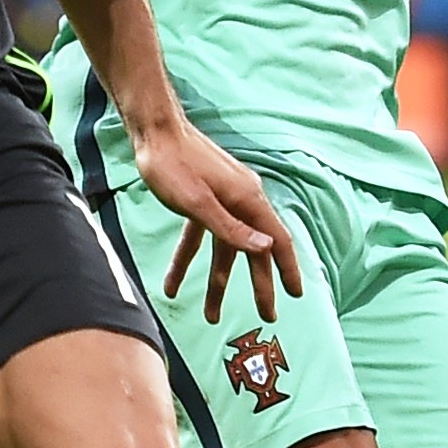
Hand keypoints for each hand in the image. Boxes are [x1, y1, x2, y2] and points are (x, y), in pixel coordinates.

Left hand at [135, 118, 302, 322]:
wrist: (152, 132)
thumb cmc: (172, 164)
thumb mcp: (198, 203)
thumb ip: (231, 229)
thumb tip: (265, 249)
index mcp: (247, 200)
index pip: (277, 241)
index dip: (288, 269)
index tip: (295, 295)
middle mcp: (240, 200)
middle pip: (253, 250)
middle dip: (258, 285)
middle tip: (266, 315)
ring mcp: (221, 201)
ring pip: (223, 249)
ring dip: (216, 282)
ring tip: (210, 314)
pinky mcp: (201, 201)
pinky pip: (199, 237)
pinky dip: (187, 261)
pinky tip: (172, 283)